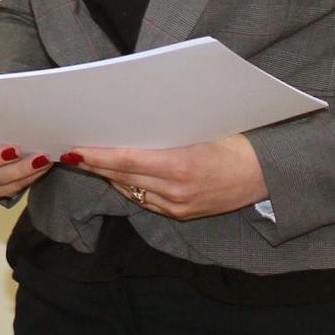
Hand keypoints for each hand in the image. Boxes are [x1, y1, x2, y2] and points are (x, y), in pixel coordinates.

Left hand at [59, 135, 266, 219]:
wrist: (264, 175)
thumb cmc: (234, 142)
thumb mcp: (201, 129)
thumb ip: (166, 130)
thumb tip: (129, 120)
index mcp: (180, 164)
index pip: (126, 160)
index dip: (97, 156)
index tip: (75, 148)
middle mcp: (175, 189)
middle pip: (122, 176)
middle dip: (94, 164)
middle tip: (71, 151)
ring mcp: (177, 205)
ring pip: (130, 189)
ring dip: (108, 175)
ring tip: (87, 160)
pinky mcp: (181, 214)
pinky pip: (144, 200)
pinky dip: (128, 186)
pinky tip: (117, 175)